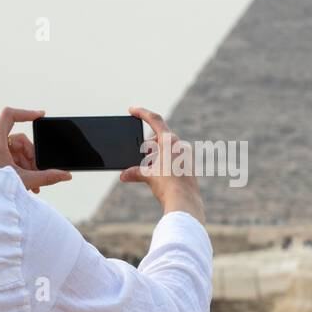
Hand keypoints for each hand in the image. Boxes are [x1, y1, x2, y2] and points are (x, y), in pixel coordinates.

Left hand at [0, 107, 70, 193]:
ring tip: (32, 183)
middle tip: (37, 171)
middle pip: (18, 140)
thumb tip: (66, 176)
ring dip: (26, 165)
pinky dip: (17, 167)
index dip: (27, 113)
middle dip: (31, 156)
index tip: (41, 116)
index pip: (9, 115)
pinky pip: (6, 157)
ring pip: (14, 150)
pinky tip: (25, 182)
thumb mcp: (23, 181)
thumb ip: (46, 177)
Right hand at [120, 106, 205, 222]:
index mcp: (170, 141)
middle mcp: (180, 145)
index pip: (155, 120)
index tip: (132, 110)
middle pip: (159, 136)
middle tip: (140, 154)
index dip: (142, 112)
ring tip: (148, 168)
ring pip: (166, 148)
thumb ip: (134, 172)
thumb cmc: (168, 186)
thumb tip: (124, 175)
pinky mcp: (188, 165)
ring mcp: (186, 155)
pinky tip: (158, 174)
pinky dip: (163, 161)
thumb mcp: (148, 176)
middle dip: (147, 144)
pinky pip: (173, 157)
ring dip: (155, 155)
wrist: (185, 202)